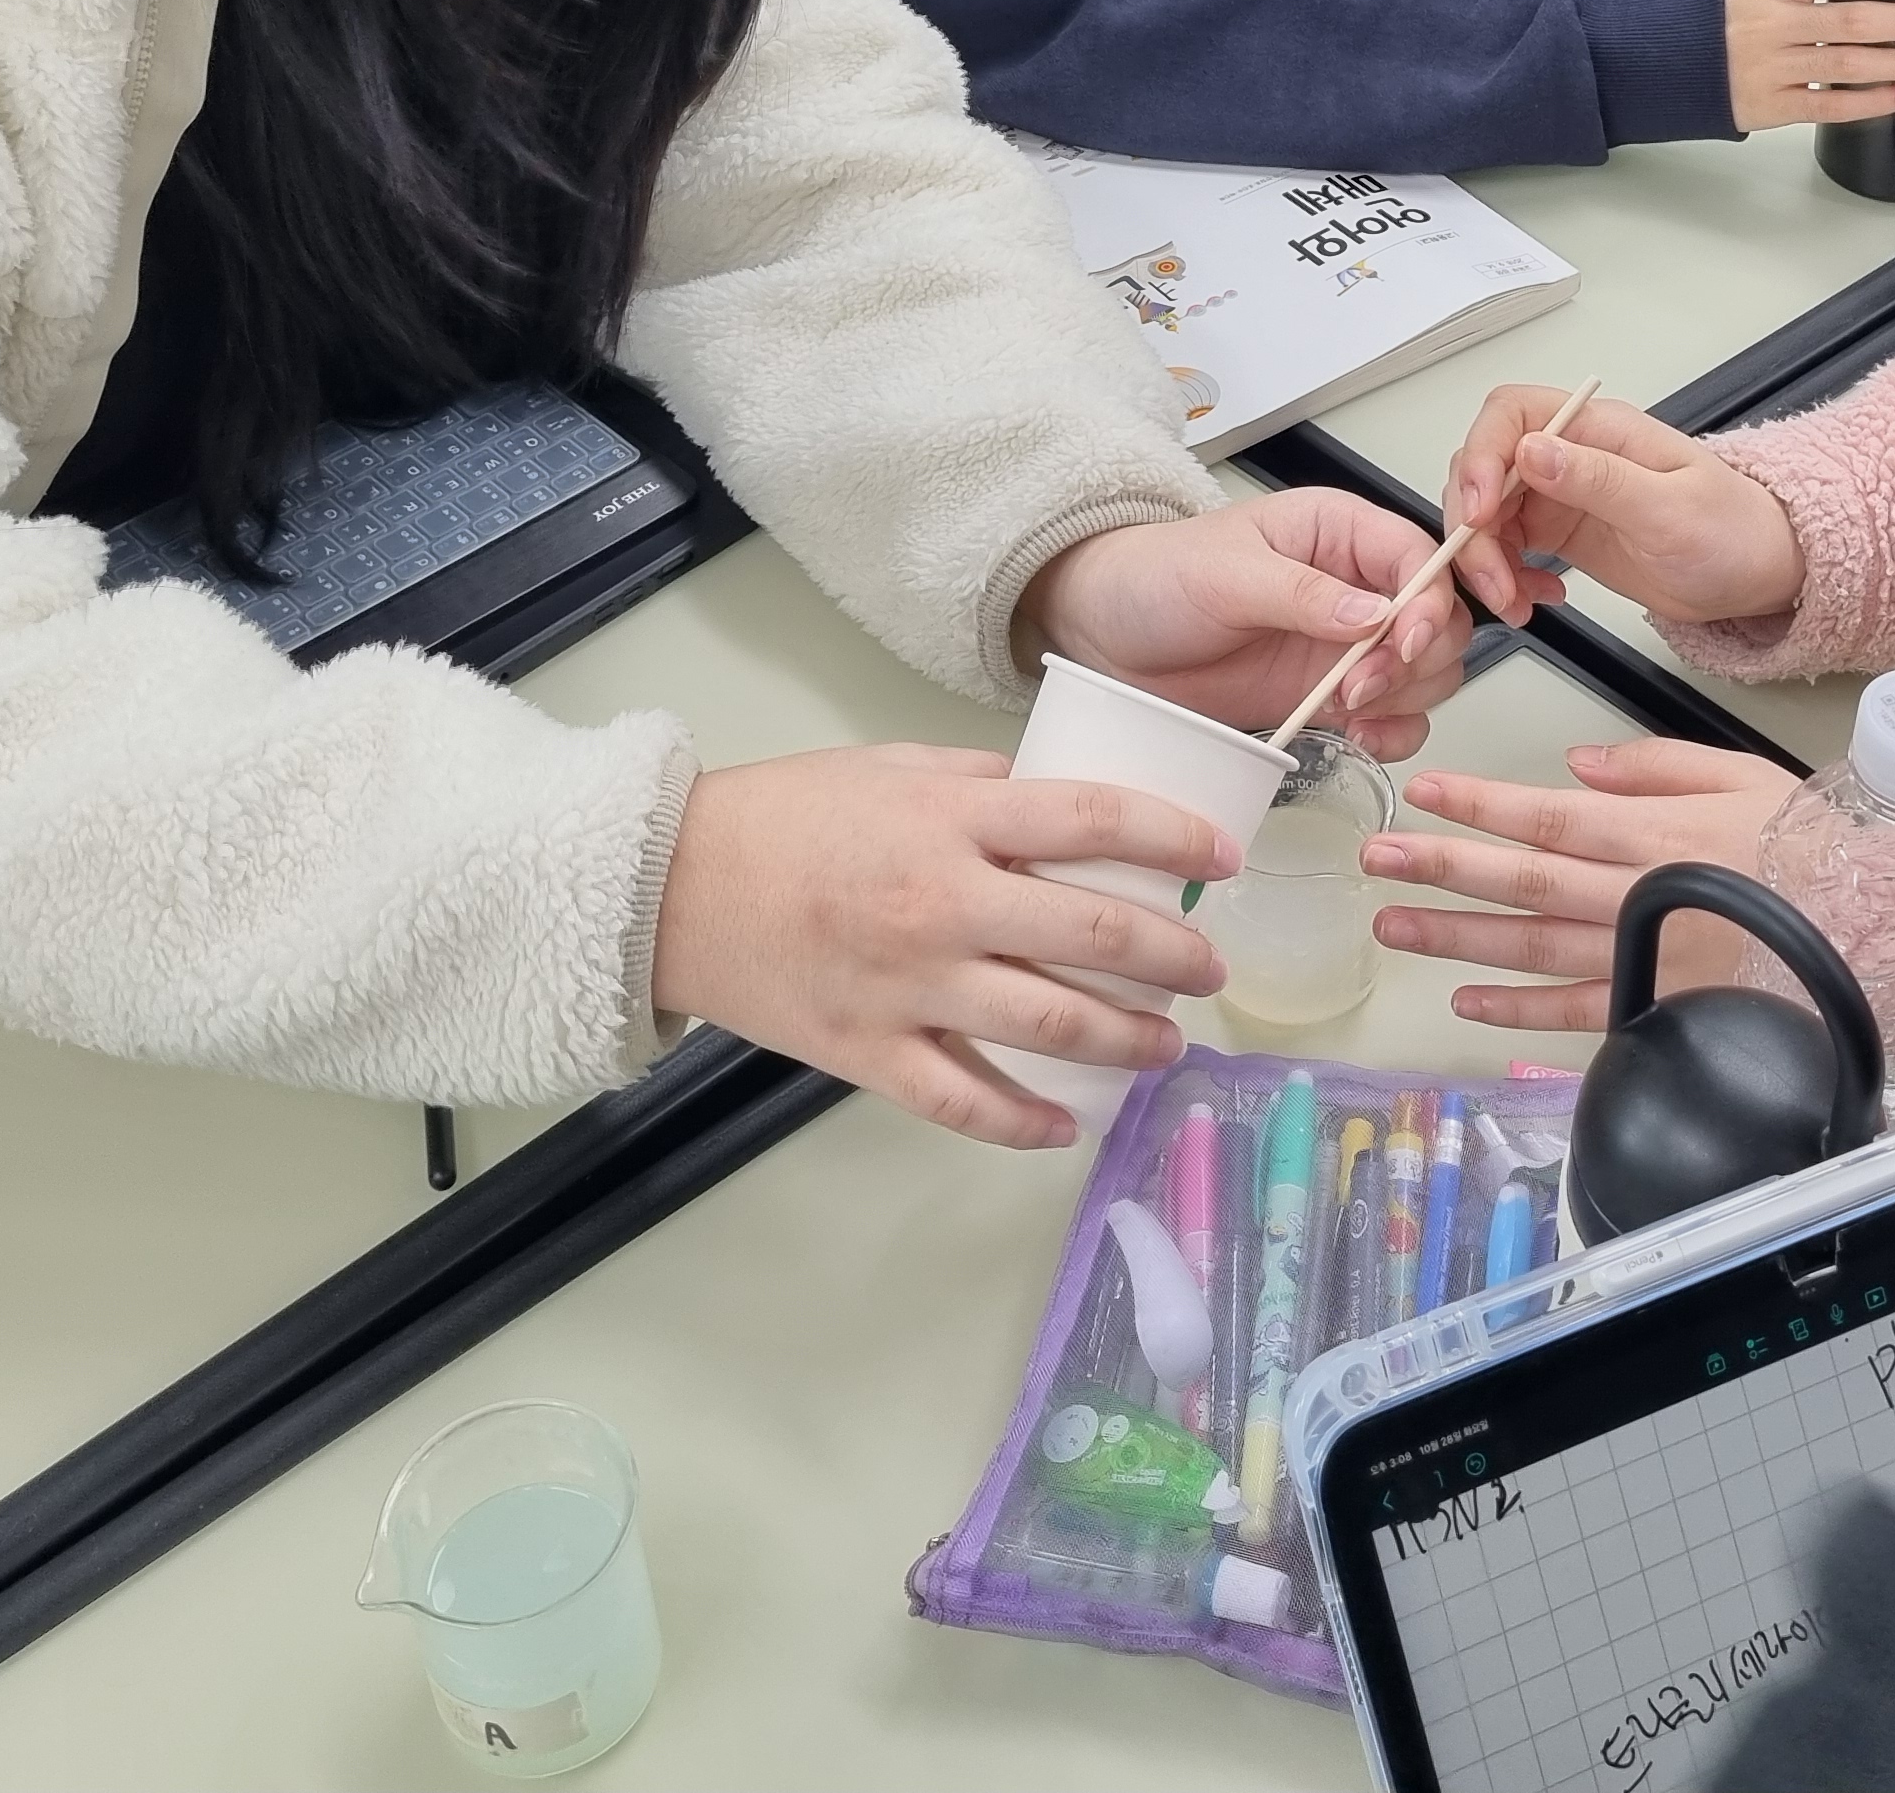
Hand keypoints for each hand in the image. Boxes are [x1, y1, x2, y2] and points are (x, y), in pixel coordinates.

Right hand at [653, 742, 1241, 1147]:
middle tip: (1209, 969)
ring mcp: (909, 988)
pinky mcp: (871, 1053)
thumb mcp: (894, 770)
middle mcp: (942, 905)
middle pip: (1093, 936)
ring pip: (1050, 1028)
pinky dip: (1024, 1122)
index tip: (1222, 858)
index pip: (1092, 822)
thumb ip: (985, 785)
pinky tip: (1067, 1125)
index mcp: (950, 822)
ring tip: (1167, 1044)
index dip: (1173, 837)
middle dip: (1173, 956)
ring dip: (1128, 1041)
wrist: (672, 887)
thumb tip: (1071, 805)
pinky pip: (965, 1101)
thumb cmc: (785, 816)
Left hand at [1018, 490, 1467, 762]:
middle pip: (1437, 621)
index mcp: (1338, 532)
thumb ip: (1302, 593)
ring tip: (1350, 710)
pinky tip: (1359, 736)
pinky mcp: (1330, 693)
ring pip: (1426, 672)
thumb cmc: (1156, 577)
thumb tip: (1374, 614)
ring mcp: (1346, 644)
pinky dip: (1392, 731)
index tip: (1402, 641)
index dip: (1427, 601)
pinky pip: (1393, 715)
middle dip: (1414, 660)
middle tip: (1358, 687)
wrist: (1106, 634)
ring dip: (1405, 699)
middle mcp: (1356, 586)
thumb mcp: (1224, 573)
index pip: (1419, 559)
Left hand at [1364, 740, 1801, 1031]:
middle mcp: (1640, 896)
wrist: (1885, 929)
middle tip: (1377, 858)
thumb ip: (1655, 763)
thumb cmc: (1816, 846)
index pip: (1546, 814)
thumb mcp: (1742, 772)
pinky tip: (1466, 1000)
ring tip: (1394, 926)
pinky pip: (1575, 1012)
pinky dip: (1517, 1009)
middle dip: (1443, 867)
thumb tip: (1576, 765)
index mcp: (1656, 832)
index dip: (1477, 805)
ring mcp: (1647, 958)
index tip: (1421, 793)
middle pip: (1523, 879)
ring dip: (1458, 937)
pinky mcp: (1661, 1007)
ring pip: (1532, 946)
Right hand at [1440, 384, 1803, 631]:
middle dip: (1474, 525)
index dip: (1481, 457)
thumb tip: (1533, 450)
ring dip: (1485, 560)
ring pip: (1488, 513)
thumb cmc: (1734, 531)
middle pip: (1486, 468)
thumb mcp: (1669, 508)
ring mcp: (1563, 494)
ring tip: (1514, 601)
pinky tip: (1534, 598)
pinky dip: (1506, 577)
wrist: (1761, 574)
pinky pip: (1507, 547)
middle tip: (1492, 576)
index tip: (1480, 511)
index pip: (1510, 416)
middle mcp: (1573, 455)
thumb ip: (1598, 479)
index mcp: (1597, 428)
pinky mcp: (1562, 532)